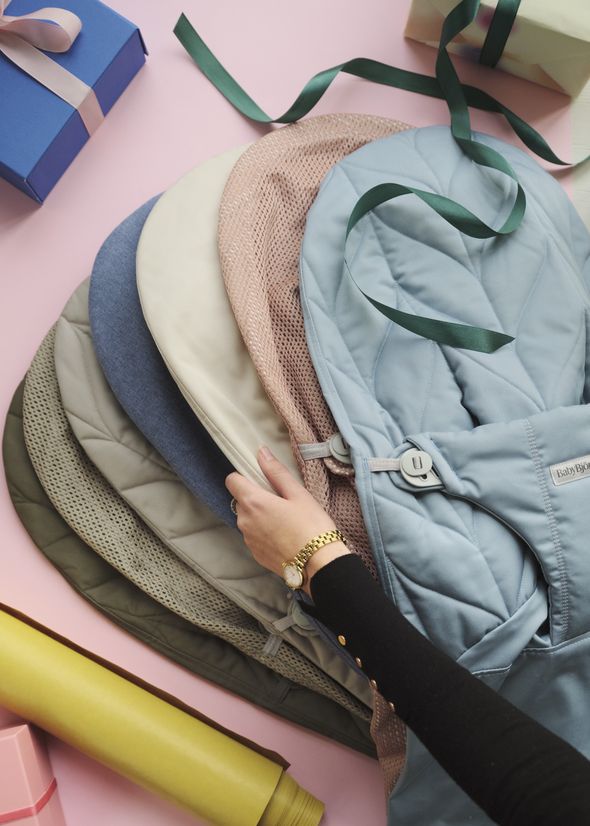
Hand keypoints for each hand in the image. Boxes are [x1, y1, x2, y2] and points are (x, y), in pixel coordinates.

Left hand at [225, 446, 350, 593]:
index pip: (232, 480)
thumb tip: (261, 453)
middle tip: (281, 501)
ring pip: (247, 519)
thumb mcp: (298, 494)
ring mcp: (248, 539)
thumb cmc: (311, 526)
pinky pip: (254, 536)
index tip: (260, 480)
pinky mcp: (255, 554)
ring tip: (285, 520)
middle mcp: (244, 521)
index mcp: (253, 502)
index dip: (243, 477)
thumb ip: (276, 472)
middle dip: (256, 497)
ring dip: (259, 516)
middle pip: (241, 500)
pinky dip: (264, 532)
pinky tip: (284, 535)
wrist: (318, 565)